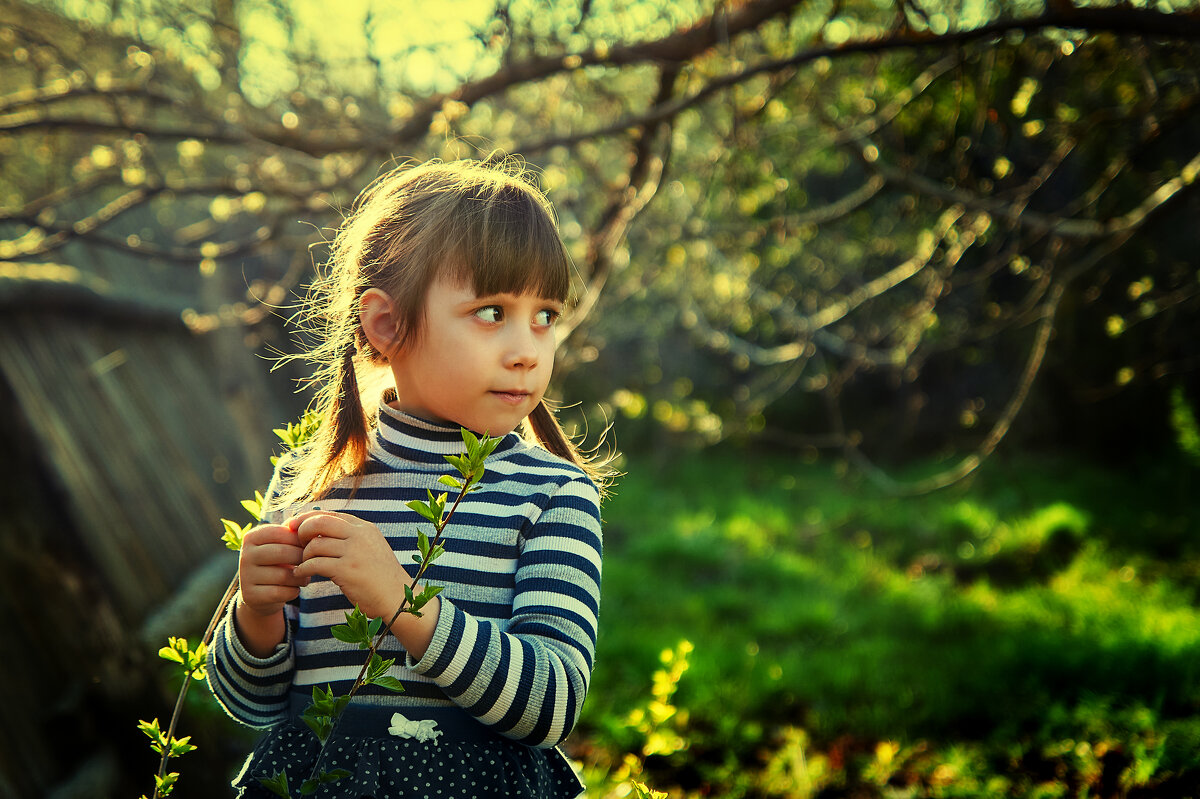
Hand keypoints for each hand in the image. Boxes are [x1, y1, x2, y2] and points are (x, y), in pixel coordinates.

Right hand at [237, 523, 308, 618]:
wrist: (261, 592)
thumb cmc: (278, 561)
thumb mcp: (282, 544)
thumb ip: (292, 532)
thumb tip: (305, 523)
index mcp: (252, 537)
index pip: (281, 532)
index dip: (300, 540)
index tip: (310, 546)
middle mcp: (245, 555)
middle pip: (283, 553)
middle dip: (303, 558)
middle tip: (312, 563)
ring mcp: (245, 576)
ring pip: (283, 575)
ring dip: (301, 577)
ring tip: (305, 576)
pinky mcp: (250, 596)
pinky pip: (280, 593)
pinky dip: (293, 591)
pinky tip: (295, 588)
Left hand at [289, 510, 409, 620]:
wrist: (396, 597)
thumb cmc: (380, 576)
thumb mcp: (370, 547)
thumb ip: (350, 536)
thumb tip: (320, 529)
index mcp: (364, 527)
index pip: (329, 514)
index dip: (308, 518)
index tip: (295, 526)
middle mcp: (359, 535)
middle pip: (319, 522)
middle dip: (302, 531)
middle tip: (295, 544)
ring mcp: (353, 552)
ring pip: (315, 544)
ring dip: (303, 555)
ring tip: (303, 564)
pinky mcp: (346, 571)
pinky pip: (314, 564)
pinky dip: (303, 568)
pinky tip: (302, 574)